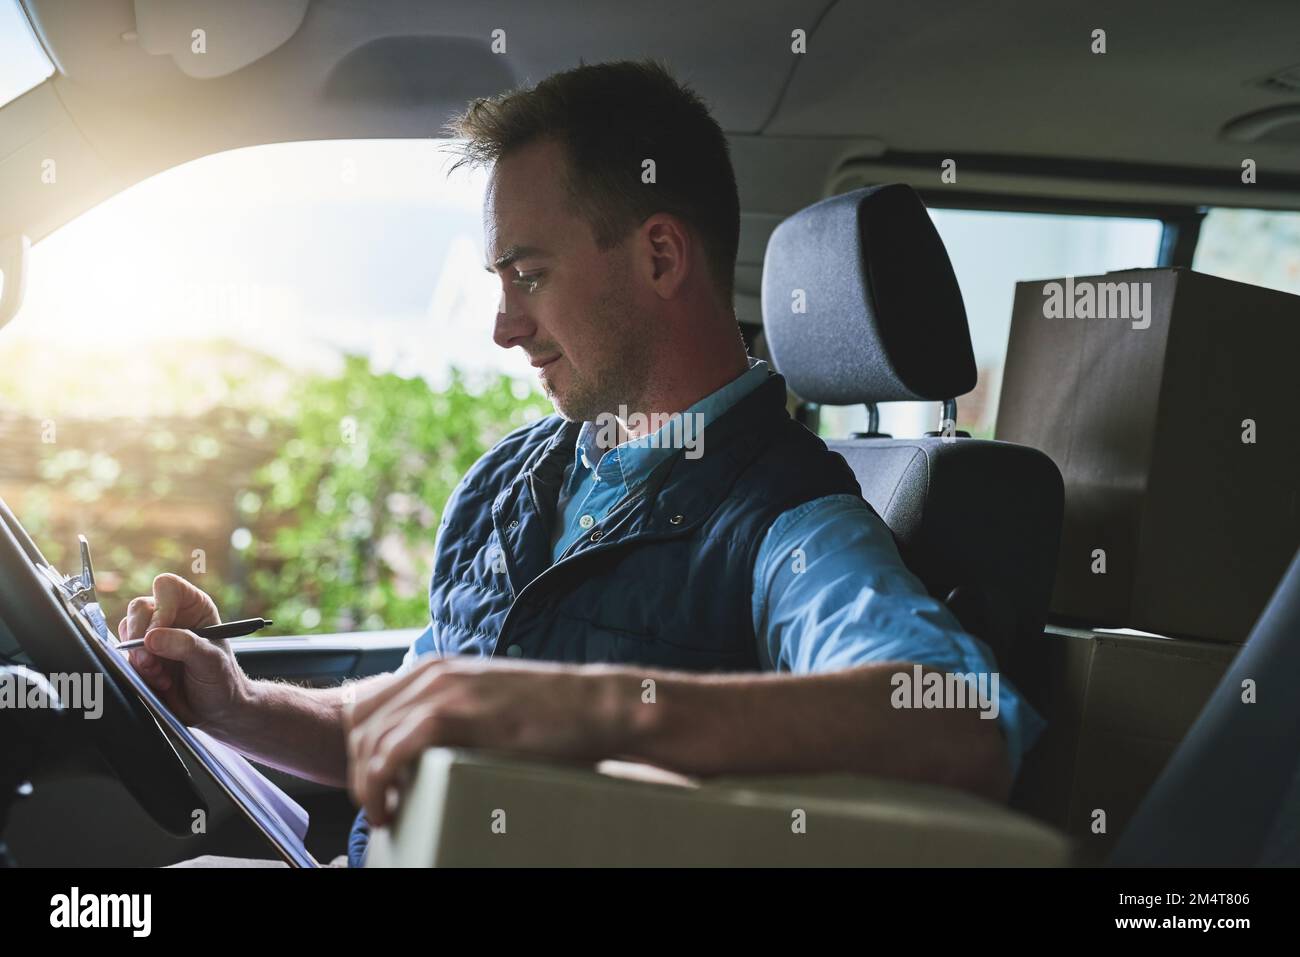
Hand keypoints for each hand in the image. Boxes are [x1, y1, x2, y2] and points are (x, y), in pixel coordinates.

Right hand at [117, 573, 249, 730]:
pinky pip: (125, 656)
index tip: (162, 632)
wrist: (215, 710)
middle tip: (153, 662)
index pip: (167, 586)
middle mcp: (172, 616)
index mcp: (193, 607)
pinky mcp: (142, 656)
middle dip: (141, 638)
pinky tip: (158, 682)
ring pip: (127, 631)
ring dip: (140, 658)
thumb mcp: (211, 661)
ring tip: (163, 676)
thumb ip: (185, 646)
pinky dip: (137, 671)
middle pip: (139, 608)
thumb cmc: (223, 681)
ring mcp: (154, 636)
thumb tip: (151, 637)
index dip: (161, 607)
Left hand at [342, 657, 633, 826]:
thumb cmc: (552, 714)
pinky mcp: (452, 715)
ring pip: (368, 742)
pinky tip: (390, 807)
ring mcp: (440, 691)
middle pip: (359, 726)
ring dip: (365, 785)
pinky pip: (388, 754)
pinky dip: (378, 785)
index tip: (377, 783)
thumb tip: (430, 751)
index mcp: (436, 668)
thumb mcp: (491, 702)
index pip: (367, 708)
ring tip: (384, 813)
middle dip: (359, 770)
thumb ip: (458, 713)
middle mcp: (430, 673)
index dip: (362, 751)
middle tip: (379, 804)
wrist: (594, 706)